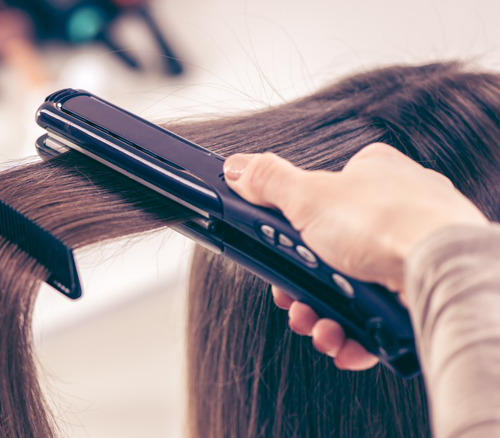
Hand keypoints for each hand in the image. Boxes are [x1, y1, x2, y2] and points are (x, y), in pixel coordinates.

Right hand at [222, 143, 488, 369]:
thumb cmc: (388, 222)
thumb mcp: (309, 195)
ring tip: (319, 328)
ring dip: (324, 316)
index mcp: (372, 174)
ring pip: (351, 289)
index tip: (276, 255)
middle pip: (329, 253)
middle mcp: (396, 209)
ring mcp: (409, 251)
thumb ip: (268, 181)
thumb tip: (237, 166)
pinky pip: (379, 317)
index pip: (319, 198)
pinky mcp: (419, 291)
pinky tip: (344, 342)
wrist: (444, 270)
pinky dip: (355, 334)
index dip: (290, 232)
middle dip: (304, 287)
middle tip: (293, 303)